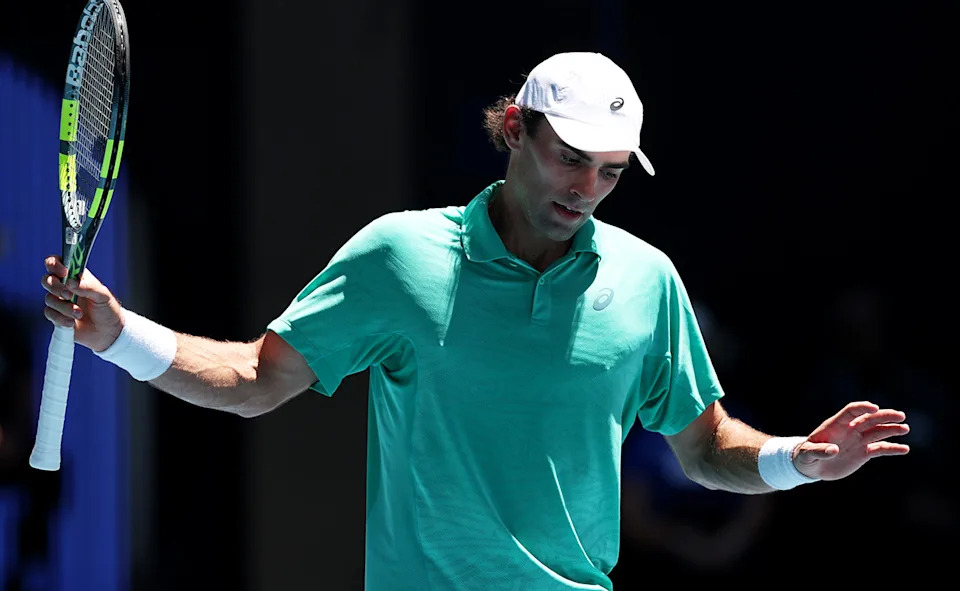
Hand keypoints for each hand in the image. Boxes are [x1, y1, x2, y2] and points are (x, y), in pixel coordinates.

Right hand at [41, 255, 124, 351]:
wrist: (108, 332)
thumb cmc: (107, 310)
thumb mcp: (103, 295)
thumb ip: (88, 286)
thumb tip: (71, 282)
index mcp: (75, 277)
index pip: (57, 263)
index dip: (55, 264)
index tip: (64, 272)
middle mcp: (64, 287)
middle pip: (47, 279)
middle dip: (55, 287)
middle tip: (69, 295)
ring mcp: (59, 302)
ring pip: (49, 299)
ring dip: (64, 307)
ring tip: (79, 314)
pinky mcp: (56, 316)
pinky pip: (49, 314)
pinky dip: (60, 318)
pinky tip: (72, 323)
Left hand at [794, 401, 909, 480]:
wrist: (812, 467)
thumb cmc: (806, 456)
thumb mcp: (808, 454)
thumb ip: (819, 451)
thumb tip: (833, 450)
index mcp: (836, 425)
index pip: (851, 411)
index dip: (862, 408)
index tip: (874, 408)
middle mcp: (850, 430)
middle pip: (870, 419)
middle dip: (884, 416)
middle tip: (900, 415)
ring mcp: (858, 441)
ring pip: (878, 432)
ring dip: (891, 429)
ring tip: (905, 428)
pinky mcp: (863, 453)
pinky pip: (880, 449)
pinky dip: (892, 448)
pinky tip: (904, 449)